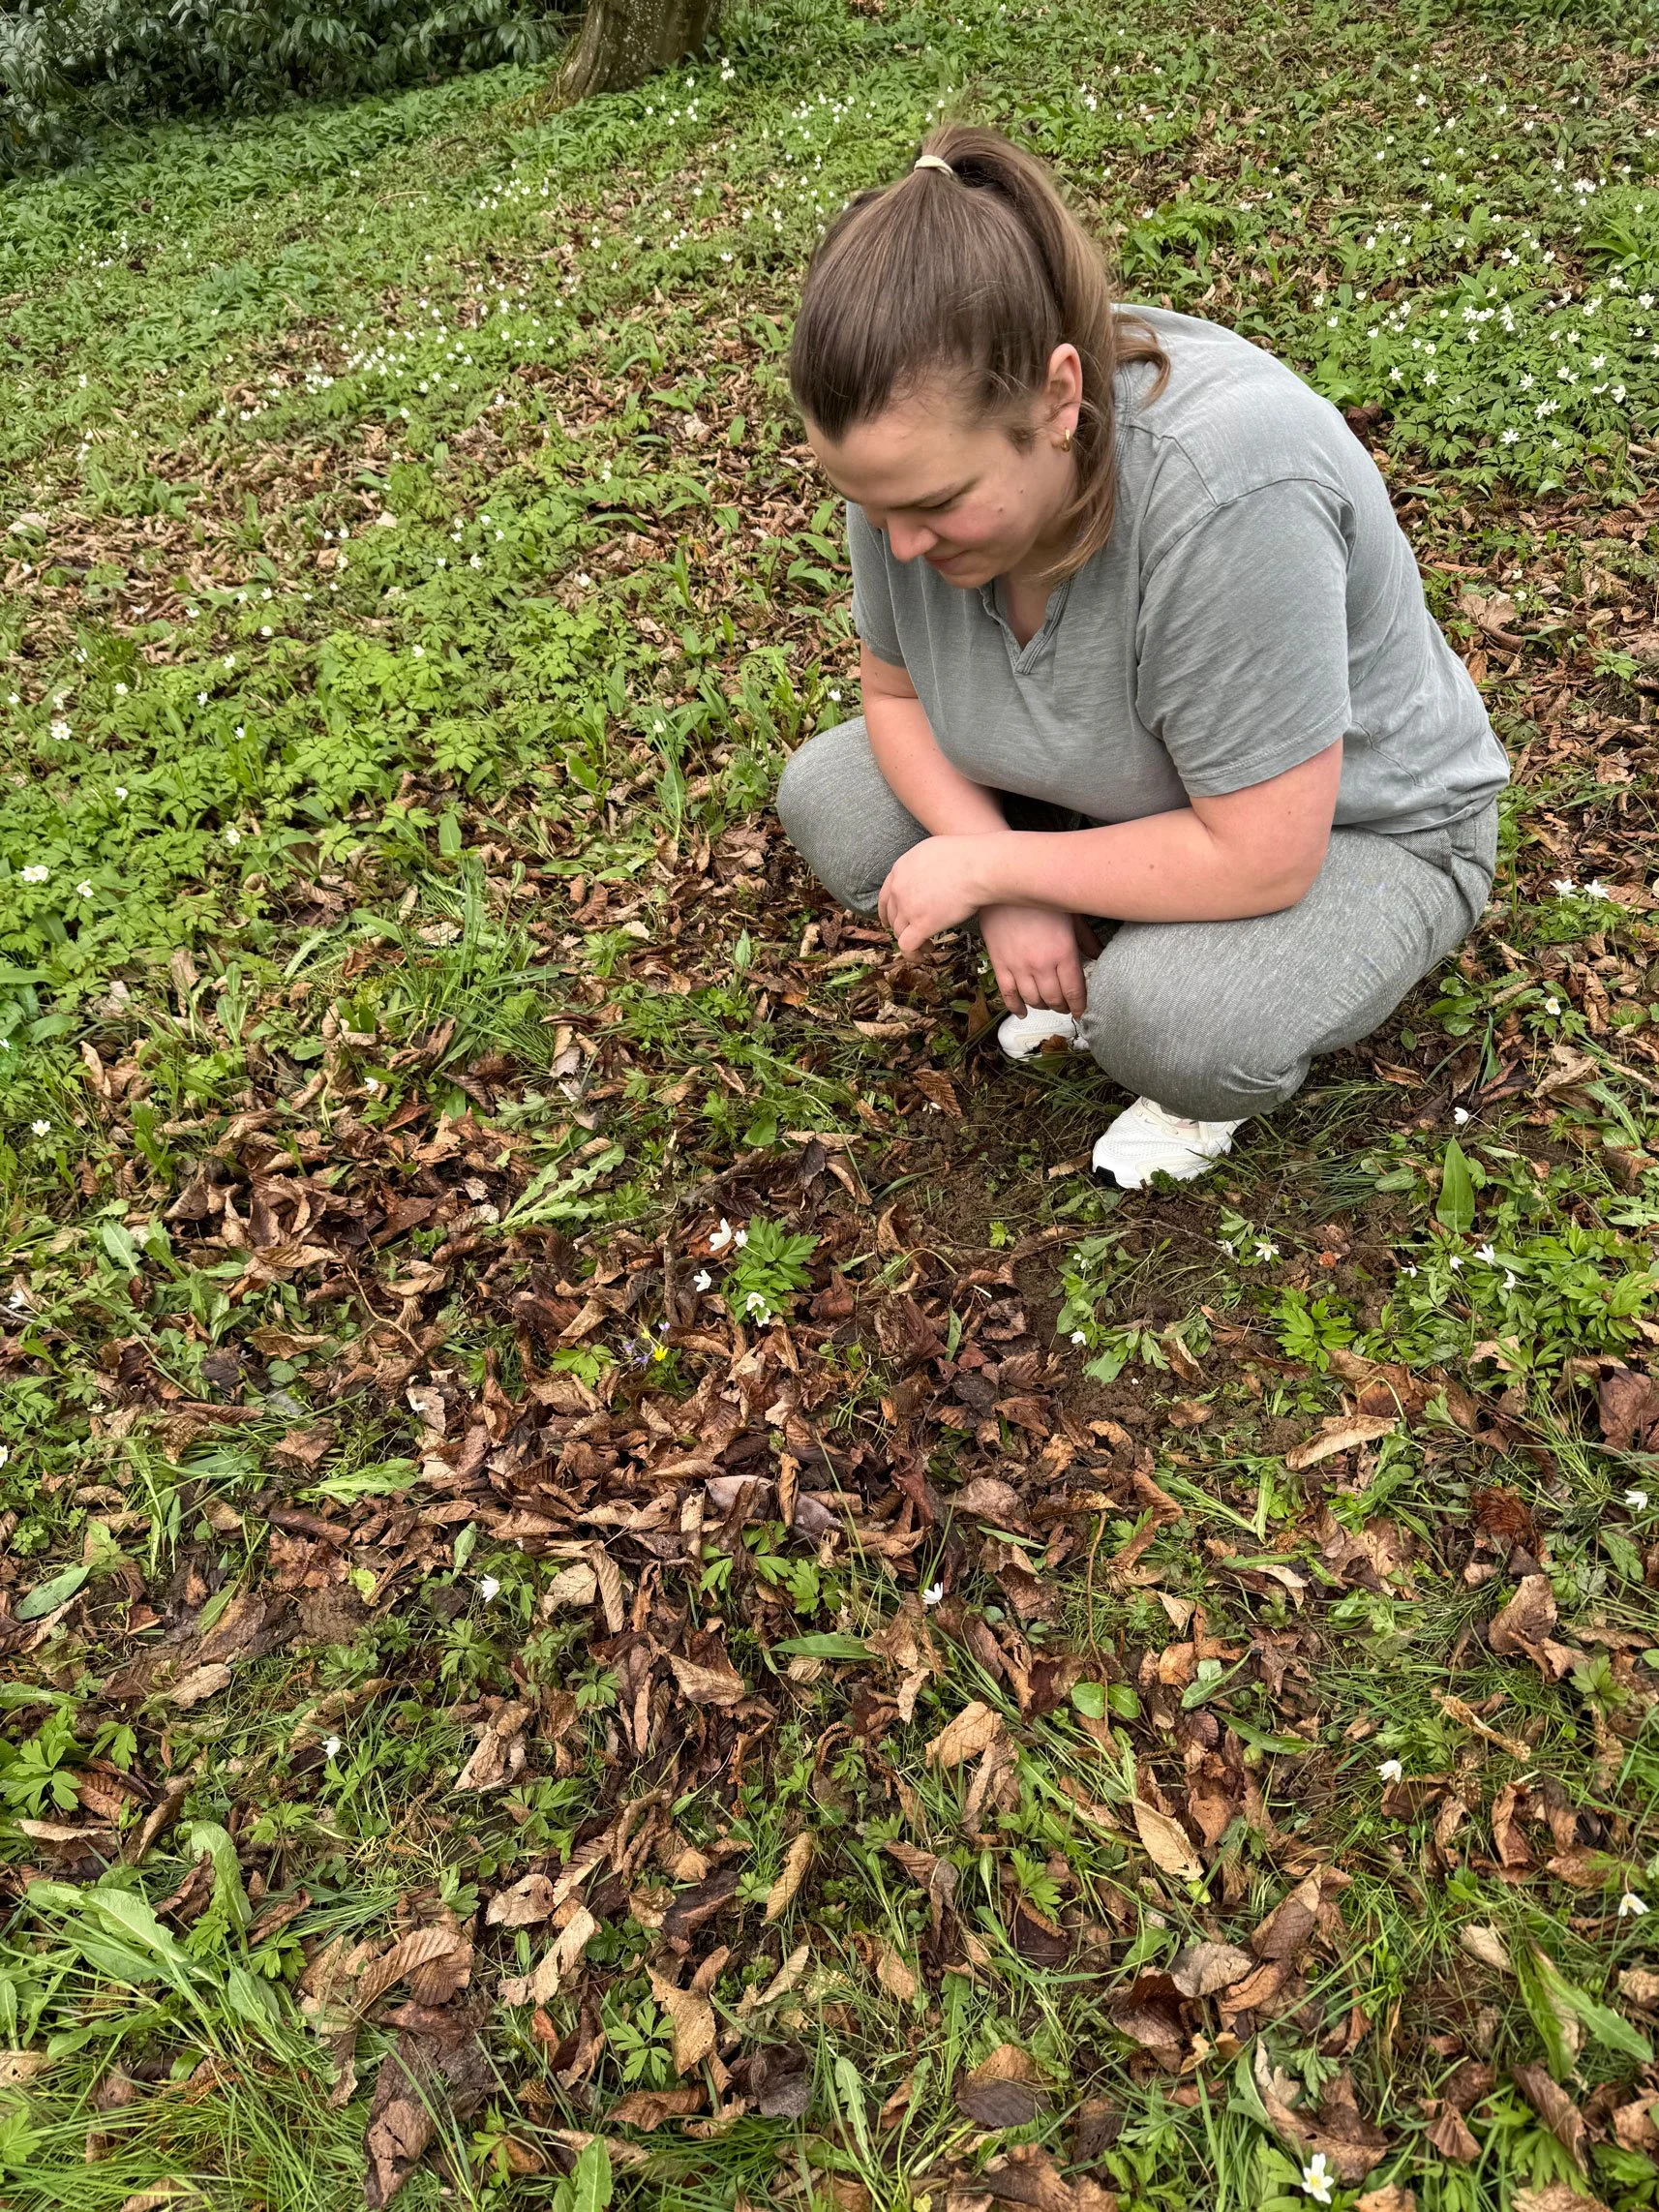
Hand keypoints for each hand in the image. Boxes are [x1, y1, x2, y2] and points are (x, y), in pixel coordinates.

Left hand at [877, 835, 990, 954]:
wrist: (977, 867)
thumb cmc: (966, 856)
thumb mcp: (932, 850)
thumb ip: (921, 864)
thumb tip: (927, 873)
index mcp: (900, 870)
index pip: (886, 895)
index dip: (887, 912)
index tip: (891, 921)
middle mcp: (899, 889)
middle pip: (892, 915)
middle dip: (900, 928)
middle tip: (913, 934)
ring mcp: (908, 907)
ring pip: (899, 933)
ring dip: (912, 941)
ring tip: (928, 946)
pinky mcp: (922, 924)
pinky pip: (907, 946)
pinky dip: (913, 954)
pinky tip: (924, 955)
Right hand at [979, 902, 1088, 1018]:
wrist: (1003, 885)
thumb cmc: (1038, 897)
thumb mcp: (1070, 914)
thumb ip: (1085, 938)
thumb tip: (1098, 954)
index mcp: (1062, 952)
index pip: (1074, 990)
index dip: (1079, 1005)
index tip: (1081, 1010)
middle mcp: (1041, 964)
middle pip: (1054, 999)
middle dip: (1062, 1006)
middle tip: (1066, 1007)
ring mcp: (1018, 966)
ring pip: (1032, 999)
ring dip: (1042, 1006)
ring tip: (1047, 1004)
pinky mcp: (1000, 964)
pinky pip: (1008, 993)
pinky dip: (1015, 1006)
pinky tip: (1022, 1010)